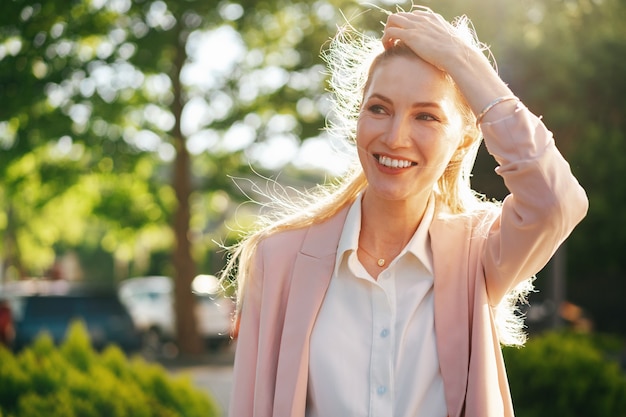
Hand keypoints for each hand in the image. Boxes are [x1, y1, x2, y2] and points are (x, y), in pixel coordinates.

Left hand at [381, 6, 513, 116]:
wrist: (459, 57)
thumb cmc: (458, 57)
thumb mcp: (452, 47)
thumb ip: (446, 46)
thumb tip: (448, 57)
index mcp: (434, 19)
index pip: (414, 15)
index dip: (406, 25)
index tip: (405, 39)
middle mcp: (424, 19)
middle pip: (401, 15)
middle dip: (394, 27)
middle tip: (393, 42)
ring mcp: (416, 26)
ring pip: (392, 19)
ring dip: (387, 32)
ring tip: (389, 45)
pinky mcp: (410, 35)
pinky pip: (389, 31)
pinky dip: (385, 39)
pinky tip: (388, 49)